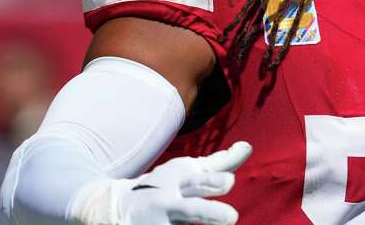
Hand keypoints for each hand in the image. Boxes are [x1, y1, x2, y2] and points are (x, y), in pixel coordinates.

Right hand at [71, 141, 252, 224]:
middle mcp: (169, 203)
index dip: (215, 181)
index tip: (230, 181)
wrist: (116, 206)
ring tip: (226, 222)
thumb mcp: (187, 170)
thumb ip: (219, 163)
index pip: (201, 180)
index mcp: (181, 182)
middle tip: (232, 218)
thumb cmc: (165, 185)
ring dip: (203, 222)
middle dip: (210, 213)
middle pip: (191, 208)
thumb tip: (248, 147)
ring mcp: (159, 222)